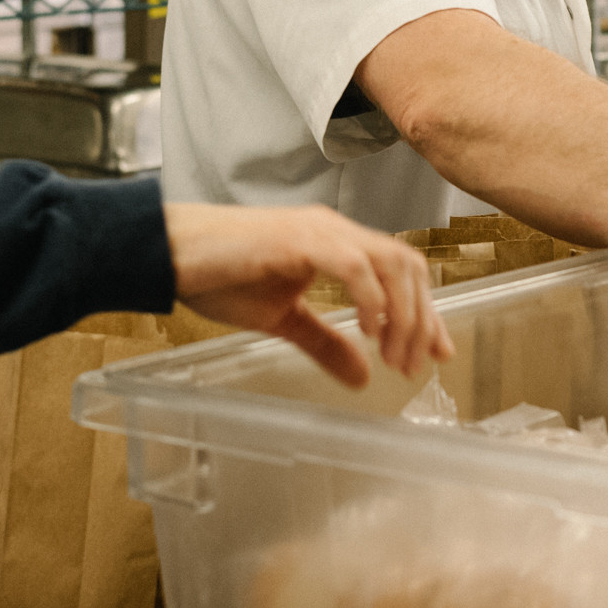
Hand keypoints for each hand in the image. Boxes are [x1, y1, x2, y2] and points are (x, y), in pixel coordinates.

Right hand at [163, 202, 452, 387]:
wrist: (170, 253)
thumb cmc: (218, 276)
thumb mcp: (283, 320)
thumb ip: (326, 343)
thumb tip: (362, 377)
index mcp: (337, 244)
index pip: (402, 270)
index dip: (427, 312)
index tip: (438, 352)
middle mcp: (336, 231)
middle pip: (407, 265)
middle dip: (423, 318)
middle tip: (418, 365)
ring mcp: (319, 231)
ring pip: (389, 262)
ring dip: (402, 313)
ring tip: (396, 356)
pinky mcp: (298, 239)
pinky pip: (352, 264)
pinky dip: (370, 298)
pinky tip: (368, 330)